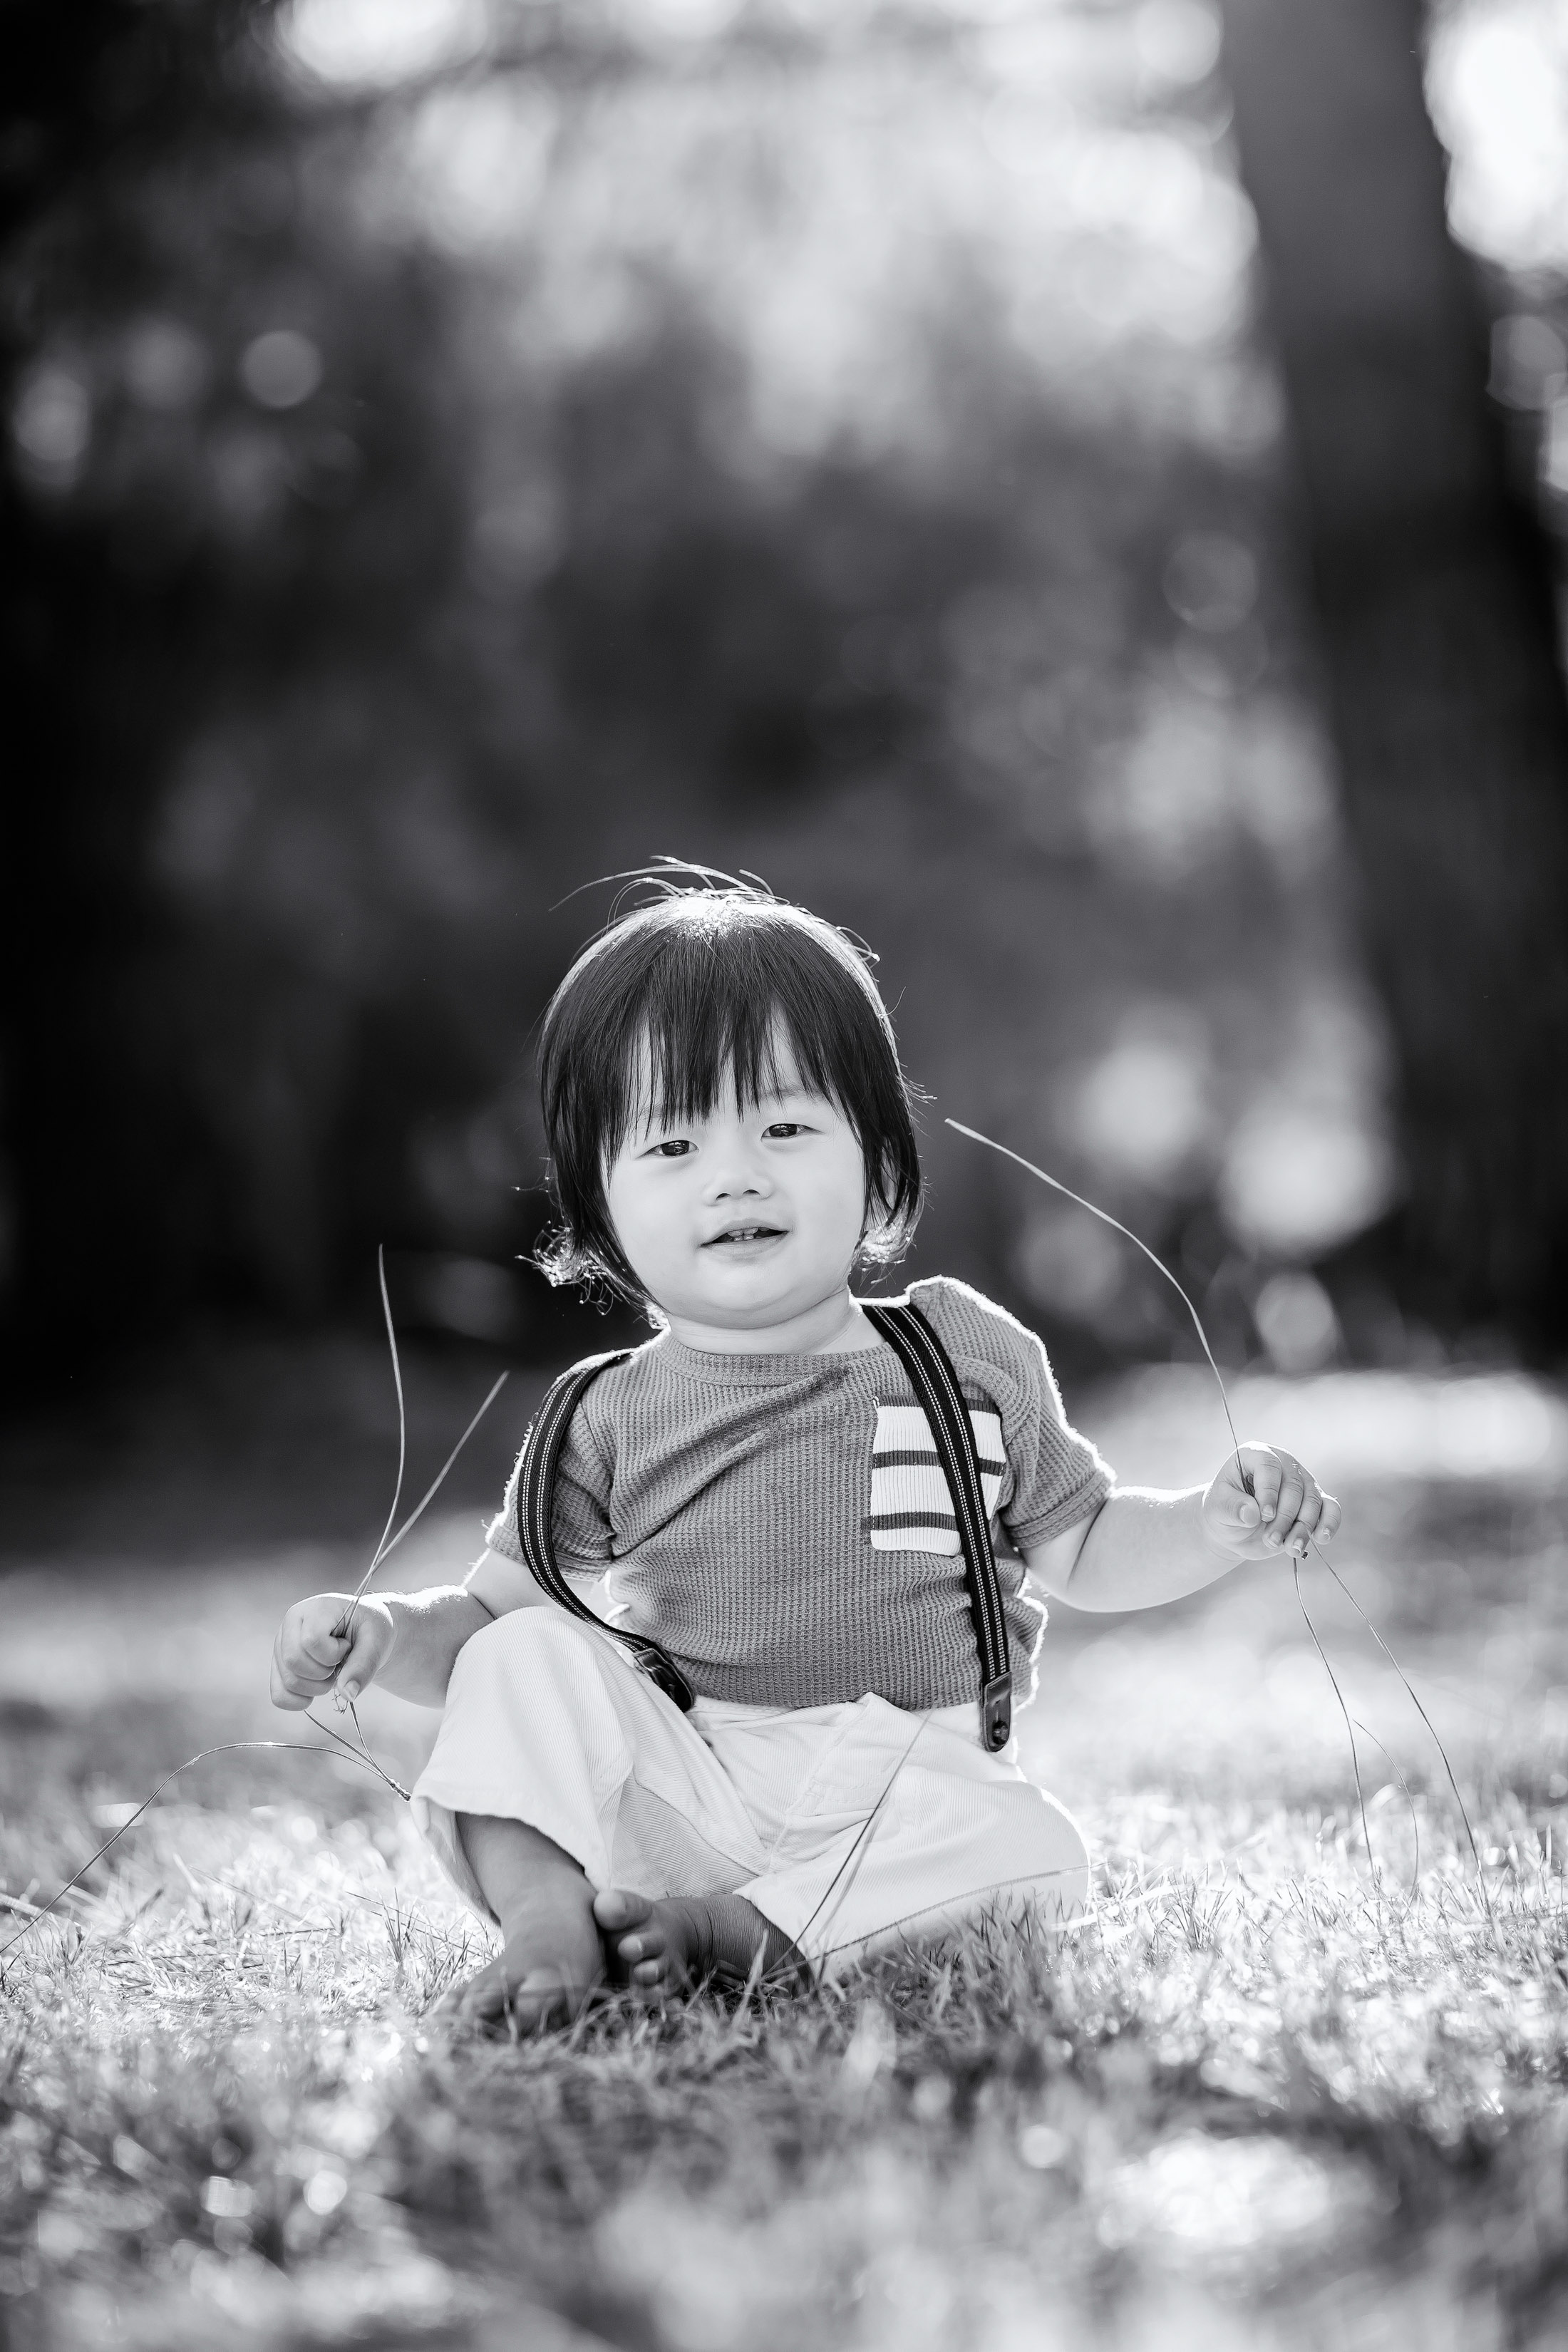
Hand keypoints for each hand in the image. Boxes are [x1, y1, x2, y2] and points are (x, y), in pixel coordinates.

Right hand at [270, 1592, 395, 1712]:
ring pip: (288, 1681)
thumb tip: (348, 1693)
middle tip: (340, 1663)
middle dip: (324, 1673)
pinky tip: (315, 1690)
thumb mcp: (377, 1641)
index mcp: (315, 1609)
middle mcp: (291, 1624)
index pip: (311, 1640)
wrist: (364, 1634)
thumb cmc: (369, 1631)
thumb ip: (364, 1665)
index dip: (334, 1654)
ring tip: (331, 1671)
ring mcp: (281, 1646)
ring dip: (316, 1688)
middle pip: (294, 1661)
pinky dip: (299, 1701)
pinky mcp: (279, 1666)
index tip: (347, 1646)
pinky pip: (279, 1696)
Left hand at [1201, 1443, 1340, 1562]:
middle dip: (1285, 1518)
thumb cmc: (1224, 1511)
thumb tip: (1251, 1514)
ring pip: (1313, 1501)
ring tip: (1289, 1549)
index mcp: (1256, 1455)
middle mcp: (1282, 1463)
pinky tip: (1322, 1538)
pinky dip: (1330, 1523)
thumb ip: (1232, 1508)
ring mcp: (1302, 1482)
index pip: (1269, 1465)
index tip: (1264, 1515)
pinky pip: (1330, 1508)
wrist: (1235, 1529)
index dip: (1269, 1490)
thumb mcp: (1218, 1509)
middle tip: (1270, 1540)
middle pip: (1294, 1487)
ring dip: (1303, 1528)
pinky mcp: (1314, 1502)